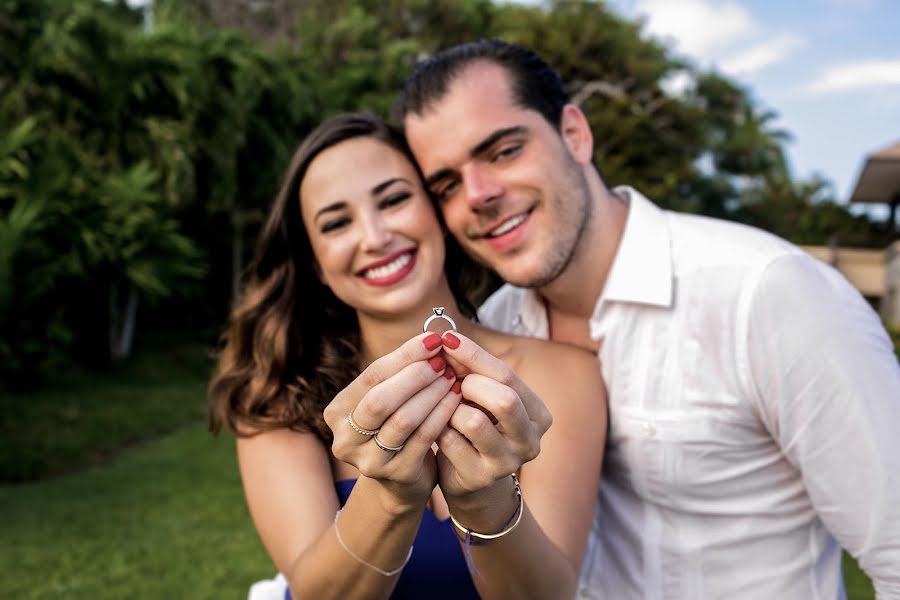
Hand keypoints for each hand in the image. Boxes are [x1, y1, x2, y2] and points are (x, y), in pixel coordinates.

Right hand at [323, 332, 461, 508]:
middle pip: (380, 400)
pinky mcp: (396, 475)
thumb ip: (402, 371)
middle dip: (415, 377)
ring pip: (403, 420)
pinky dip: (442, 415)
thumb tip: (432, 337)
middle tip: (443, 361)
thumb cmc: (397, 426)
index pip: (371, 376)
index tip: (434, 340)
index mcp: (337, 412)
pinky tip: (457, 399)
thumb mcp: (391, 398)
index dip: (404, 355)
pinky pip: (423, 438)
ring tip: (453, 377)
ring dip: (432, 394)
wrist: (404, 479)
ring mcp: (368, 460)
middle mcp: (345, 439)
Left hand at [434, 332, 552, 500]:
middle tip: (451, 381)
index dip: (474, 355)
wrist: (468, 478)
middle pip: (504, 399)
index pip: (507, 376)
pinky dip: (439, 429)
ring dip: (451, 408)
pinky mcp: (479, 478)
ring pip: (474, 421)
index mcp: (538, 414)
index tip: (447, 338)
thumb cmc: (475, 425)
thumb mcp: (480, 396)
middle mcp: (530, 440)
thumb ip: (471, 370)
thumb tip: (447, 340)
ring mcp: (507, 463)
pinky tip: (437, 428)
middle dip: (470, 384)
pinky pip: (451, 441)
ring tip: (445, 408)